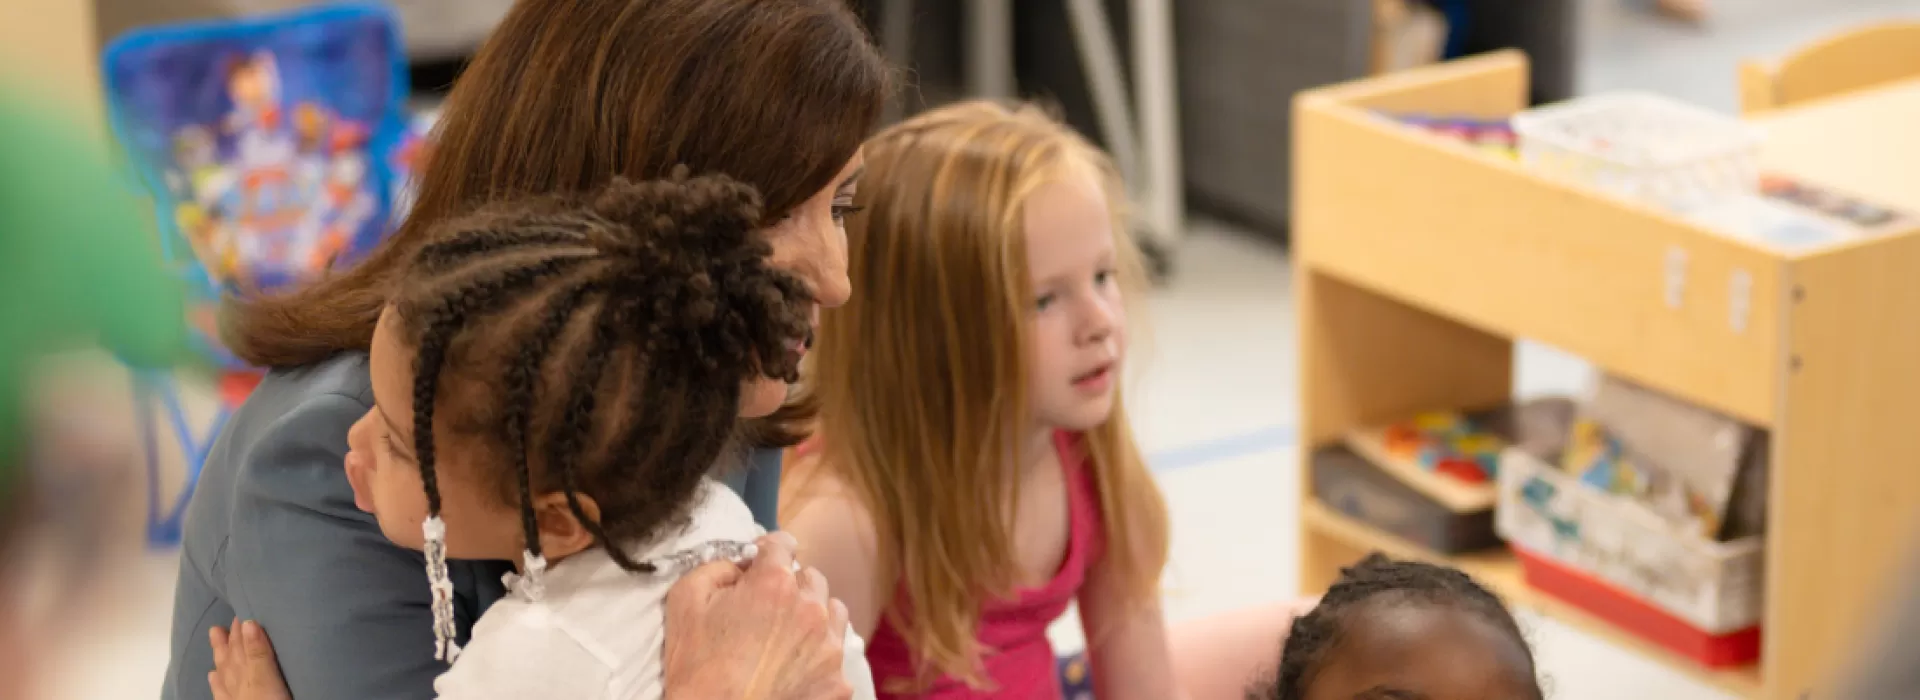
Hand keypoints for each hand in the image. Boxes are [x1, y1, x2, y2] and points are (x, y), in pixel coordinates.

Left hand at [209, 619, 293, 699]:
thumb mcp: (264, 675)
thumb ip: (258, 651)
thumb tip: (248, 622)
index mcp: (242, 666)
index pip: (241, 642)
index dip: (242, 626)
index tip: (245, 609)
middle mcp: (233, 676)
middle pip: (231, 652)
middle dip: (232, 636)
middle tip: (233, 619)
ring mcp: (229, 691)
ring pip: (223, 667)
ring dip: (222, 651)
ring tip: (216, 634)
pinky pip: (218, 688)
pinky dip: (215, 679)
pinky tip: (212, 674)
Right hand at [663, 532, 853, 699]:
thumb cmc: (696, 668)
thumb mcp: (685, 601)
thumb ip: (716, 567)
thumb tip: (740, 565)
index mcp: (774, 584)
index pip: (783, 544)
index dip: (768, 552)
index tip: (759, 565)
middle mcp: (810, 609)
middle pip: (811, 579)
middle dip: (790, 587)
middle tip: (766, 610)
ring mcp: (828, 647)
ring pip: (832, 612)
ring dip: (813, 616)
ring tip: (786, 638)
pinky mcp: (837, 681)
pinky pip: (835, 655)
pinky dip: (818, 656)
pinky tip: (794, 669)